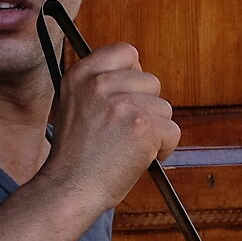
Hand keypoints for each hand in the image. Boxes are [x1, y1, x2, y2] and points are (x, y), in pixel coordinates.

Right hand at [41, 41, 178, 210]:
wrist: (69, 188)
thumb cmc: (76, 156)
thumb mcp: (76, 105)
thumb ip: (102, 86)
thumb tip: (139, 76)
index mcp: (81, 73)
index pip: (126, 52)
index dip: (134, 74)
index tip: (129, 95)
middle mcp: (100, 83)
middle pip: (151, 81)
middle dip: (147, 108)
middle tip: (124, 132)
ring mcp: (123, 103)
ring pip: (164, 108)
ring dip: (154, 130)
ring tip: (127, 148)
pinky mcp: (143, 126)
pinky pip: (173, 131)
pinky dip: (163, 149)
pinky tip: (139, 158)